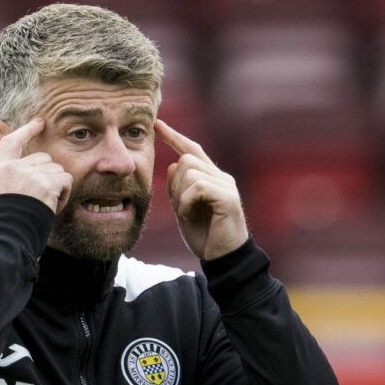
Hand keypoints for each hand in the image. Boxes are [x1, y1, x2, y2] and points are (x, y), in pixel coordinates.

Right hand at [0, 118, 72, 212]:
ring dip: (56, 186)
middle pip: (43, 158)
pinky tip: (53, 206)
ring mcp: (29, 174)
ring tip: (44, 203)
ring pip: (57, 169)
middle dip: (47, 176)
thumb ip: (9, 171)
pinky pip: (66, 180)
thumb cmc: (7, 220)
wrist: (10, 236)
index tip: (39, 122)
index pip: (11, 142)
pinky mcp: (46, 184)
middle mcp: (12, 167)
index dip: (26, 130)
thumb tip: (16, 150)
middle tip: (39, 198)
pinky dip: (65, 194)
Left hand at [155, 119, 247, 260]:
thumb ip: (177, 189)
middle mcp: (221, 177)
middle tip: (180, 210)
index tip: (156, 124)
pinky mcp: (228, 197)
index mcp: (211, 178)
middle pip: (186, 159)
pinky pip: (197, 187)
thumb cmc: (204, 236)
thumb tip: (172, 165)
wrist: (222, 259)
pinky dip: (187, 203)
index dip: (173, 137)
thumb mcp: (183, 210)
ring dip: (180, 196)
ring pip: (189, 171)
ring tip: (188, 215)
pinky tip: (191, 217)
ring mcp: (226, 185)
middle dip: (174, 185)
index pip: (192, 150)